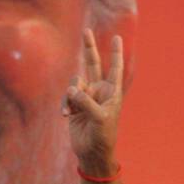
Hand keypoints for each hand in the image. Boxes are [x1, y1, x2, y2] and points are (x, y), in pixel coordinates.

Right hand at [62, 30, 124, 176]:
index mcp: (112, 92)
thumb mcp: (99, 118)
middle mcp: (99, 91)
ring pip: (75, 82)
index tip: (118, 37)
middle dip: (89, 48)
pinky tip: (65, 115)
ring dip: (72, 93)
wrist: (91, 152)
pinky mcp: (74, 105)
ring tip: (71, 108)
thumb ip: (86, 101)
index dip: (116, 53)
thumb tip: (72, 89)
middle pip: (93, 64)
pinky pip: (66, 96)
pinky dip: (65, 103)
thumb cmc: (103, 135)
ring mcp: (86, 97)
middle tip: (87, 31)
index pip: (115, 68)